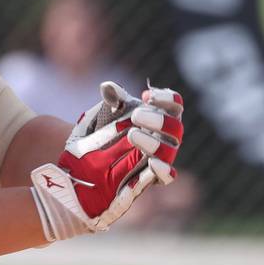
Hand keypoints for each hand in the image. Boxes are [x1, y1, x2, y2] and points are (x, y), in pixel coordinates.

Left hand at [30, 81, 183, 240]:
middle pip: (175, 128)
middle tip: (136, 115)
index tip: (146, 95)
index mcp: (158, 117)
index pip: (174, 105)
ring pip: (169, 151)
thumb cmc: (104, 130)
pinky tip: (152, 163)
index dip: (167, 98)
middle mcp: (164, 138)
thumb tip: (108, 87)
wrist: (87, 160)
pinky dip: (163, 169)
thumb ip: (111, 100)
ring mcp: (159, 159)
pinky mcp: (150, 178)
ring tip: (132, 134)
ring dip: (154, 143)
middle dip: (159, 120)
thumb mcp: (106, 112)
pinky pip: (165, 176)